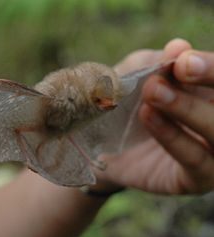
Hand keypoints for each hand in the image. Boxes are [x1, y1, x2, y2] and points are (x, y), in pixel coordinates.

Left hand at [94, 38, 213, 194]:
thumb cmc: (126, 106)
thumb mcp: (136, 77)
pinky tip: (148, 116)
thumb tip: (179, 46)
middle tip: (172, 71)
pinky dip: (172, 136)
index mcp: (210, 94)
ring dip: (187, 108)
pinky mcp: (196, 178)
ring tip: (152, 92)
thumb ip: (157, 63)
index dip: (211, 67)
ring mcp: (213, 154)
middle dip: (204, 83)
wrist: (105, 147)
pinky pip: (194, 160)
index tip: (182, 59)